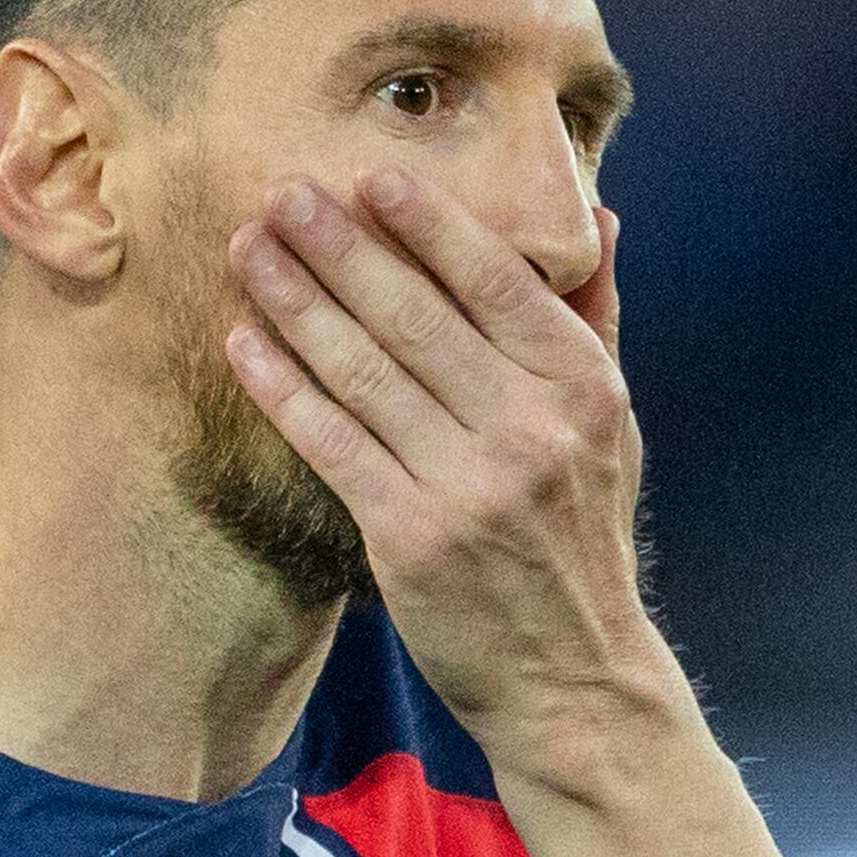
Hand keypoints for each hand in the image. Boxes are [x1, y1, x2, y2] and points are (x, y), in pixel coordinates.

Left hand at [223, 171, 663, 749]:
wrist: (574, 678)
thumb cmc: (582, 541)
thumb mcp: (613, 429)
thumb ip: (594, 323)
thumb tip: (601, 220)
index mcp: (582, 389)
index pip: (495, 282)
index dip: (428, 225)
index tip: (371, 177)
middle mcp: (530, 429)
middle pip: (415, 315)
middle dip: (339, 246)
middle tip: (282, 191)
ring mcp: (469, 485)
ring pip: (362, 370)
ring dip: (294, 301)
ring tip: (248, 249)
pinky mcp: (410, 537)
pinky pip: (332, 442)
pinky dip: (283, 388)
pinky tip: (243, 343)